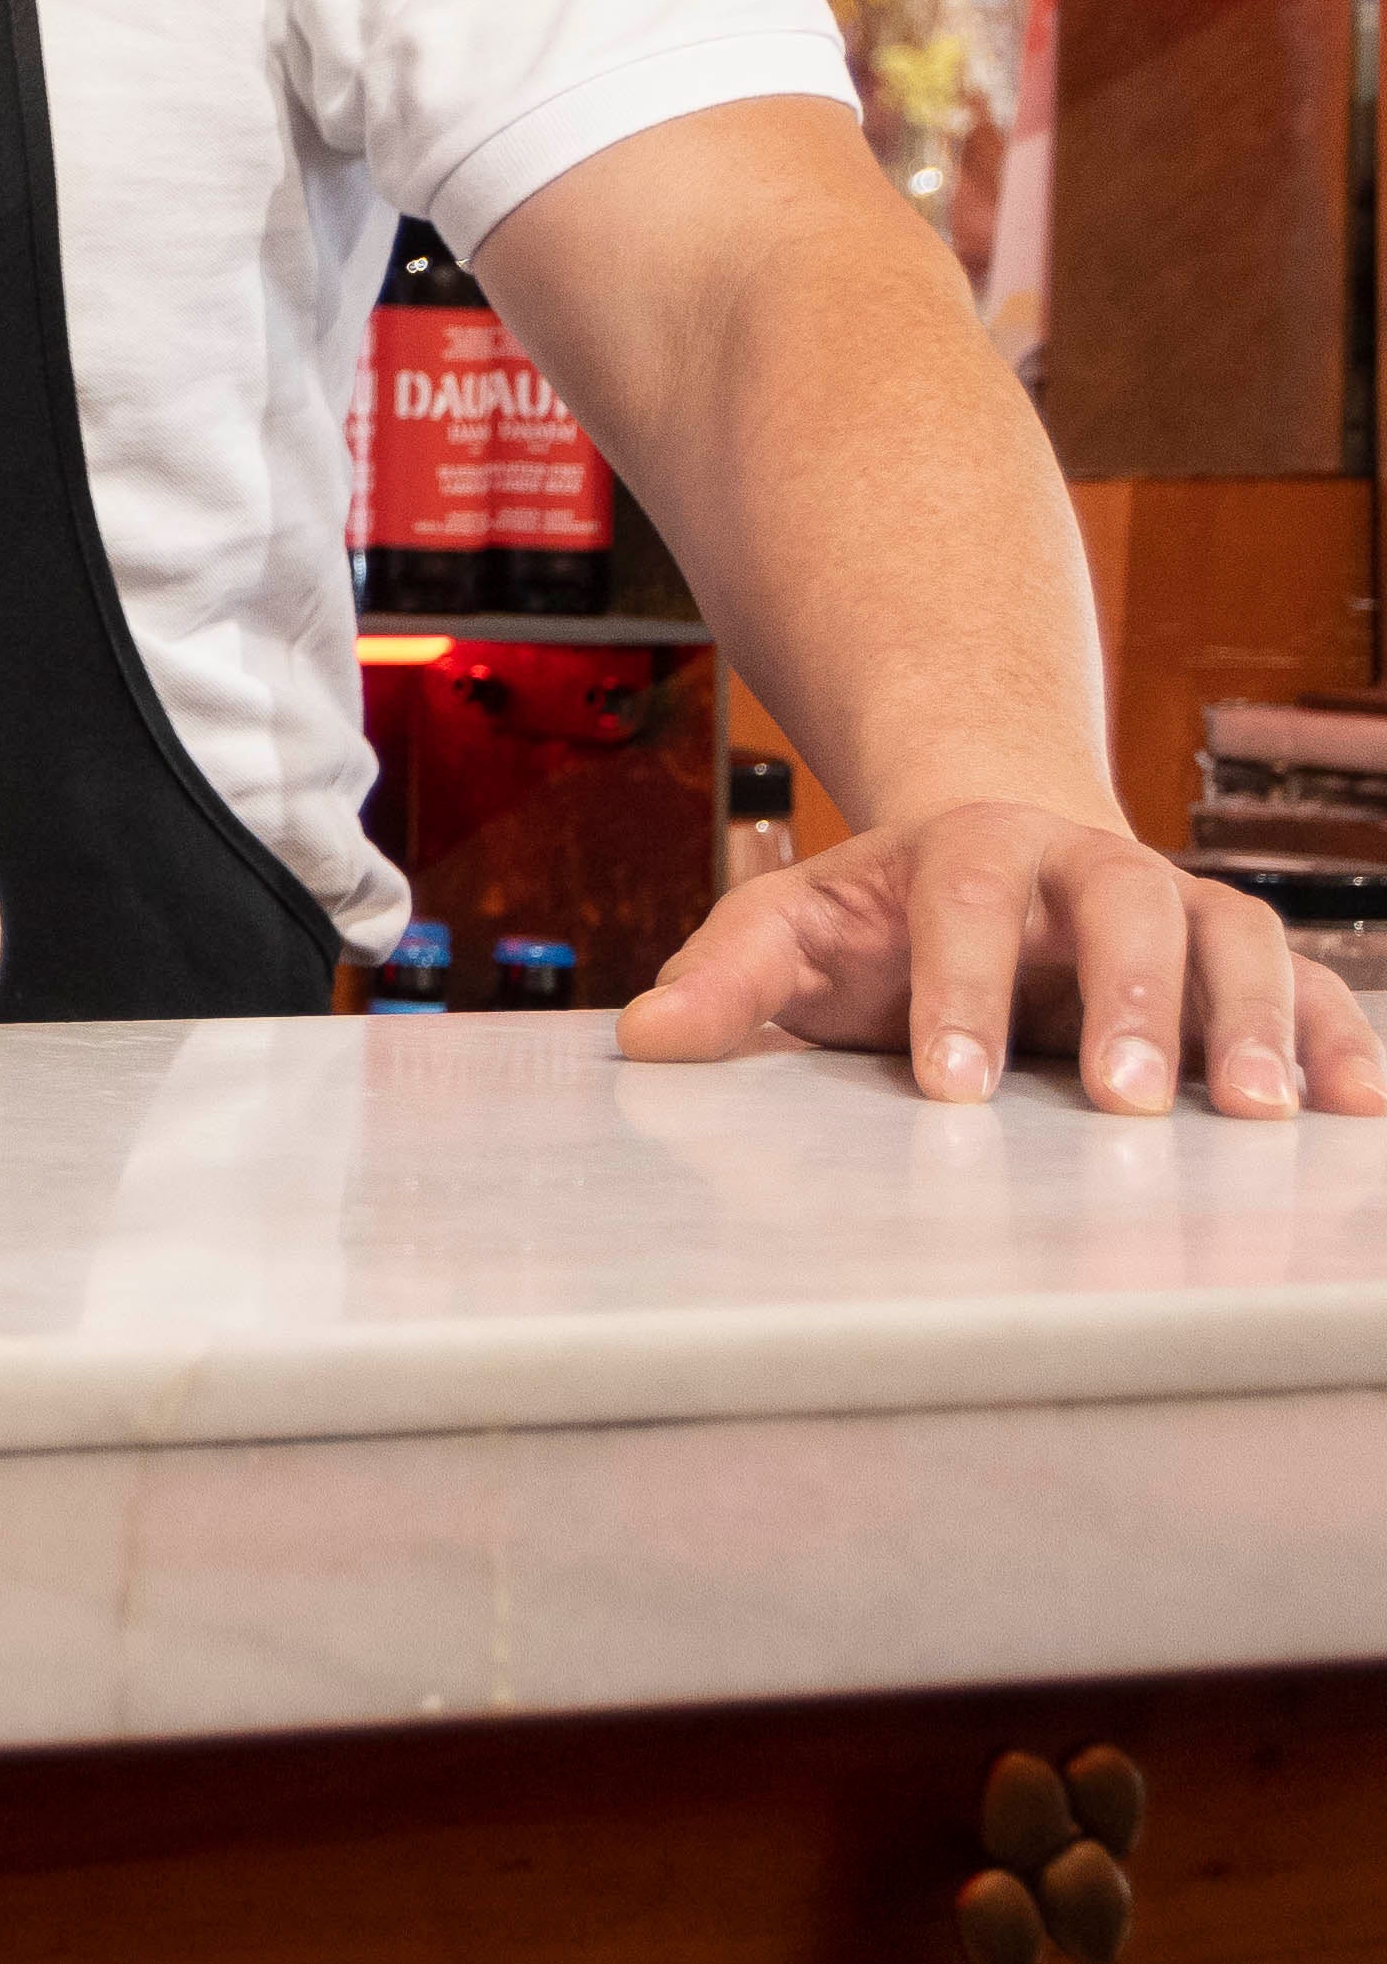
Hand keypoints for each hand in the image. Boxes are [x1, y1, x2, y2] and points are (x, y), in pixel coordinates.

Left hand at [622, 798, 1386, 1119]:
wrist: (993, 864)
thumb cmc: (885, 915)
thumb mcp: (791, 925)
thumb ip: (726, 975)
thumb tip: (647, 1040)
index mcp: (971, 846)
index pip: (964, 903)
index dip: (958, 988)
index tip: (950, 1086)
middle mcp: (1090, 864)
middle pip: (1124, 909)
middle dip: (1130, 1003)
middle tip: (1124, 1105)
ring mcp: (1179, 906)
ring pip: (1234, 942)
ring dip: (1248, 1025)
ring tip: (1257, 1117)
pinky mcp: (1243, 957)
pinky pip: (1309, 988)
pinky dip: (1339, 1040)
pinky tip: (1358, 1109)